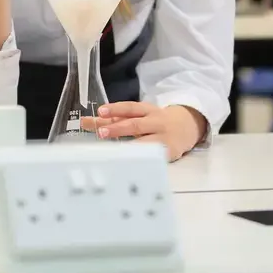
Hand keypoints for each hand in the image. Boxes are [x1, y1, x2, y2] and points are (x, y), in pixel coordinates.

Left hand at [81, 103, 206, 161]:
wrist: (187, 126)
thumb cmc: (154, 121)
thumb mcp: (137, 115)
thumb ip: (113, 119)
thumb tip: (85, 122)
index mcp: (146, 110)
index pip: (129, 108)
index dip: (115, 109)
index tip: (100, 112)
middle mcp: (155, 121)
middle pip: (136, 124)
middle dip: (118, 128)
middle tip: (101, 132)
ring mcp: (162, 137)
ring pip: (145, 141)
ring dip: (128, 146)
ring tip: (113, 151)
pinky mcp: (168, 152)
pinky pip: (153, 156)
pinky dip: (142, 159)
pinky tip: (130, 164)